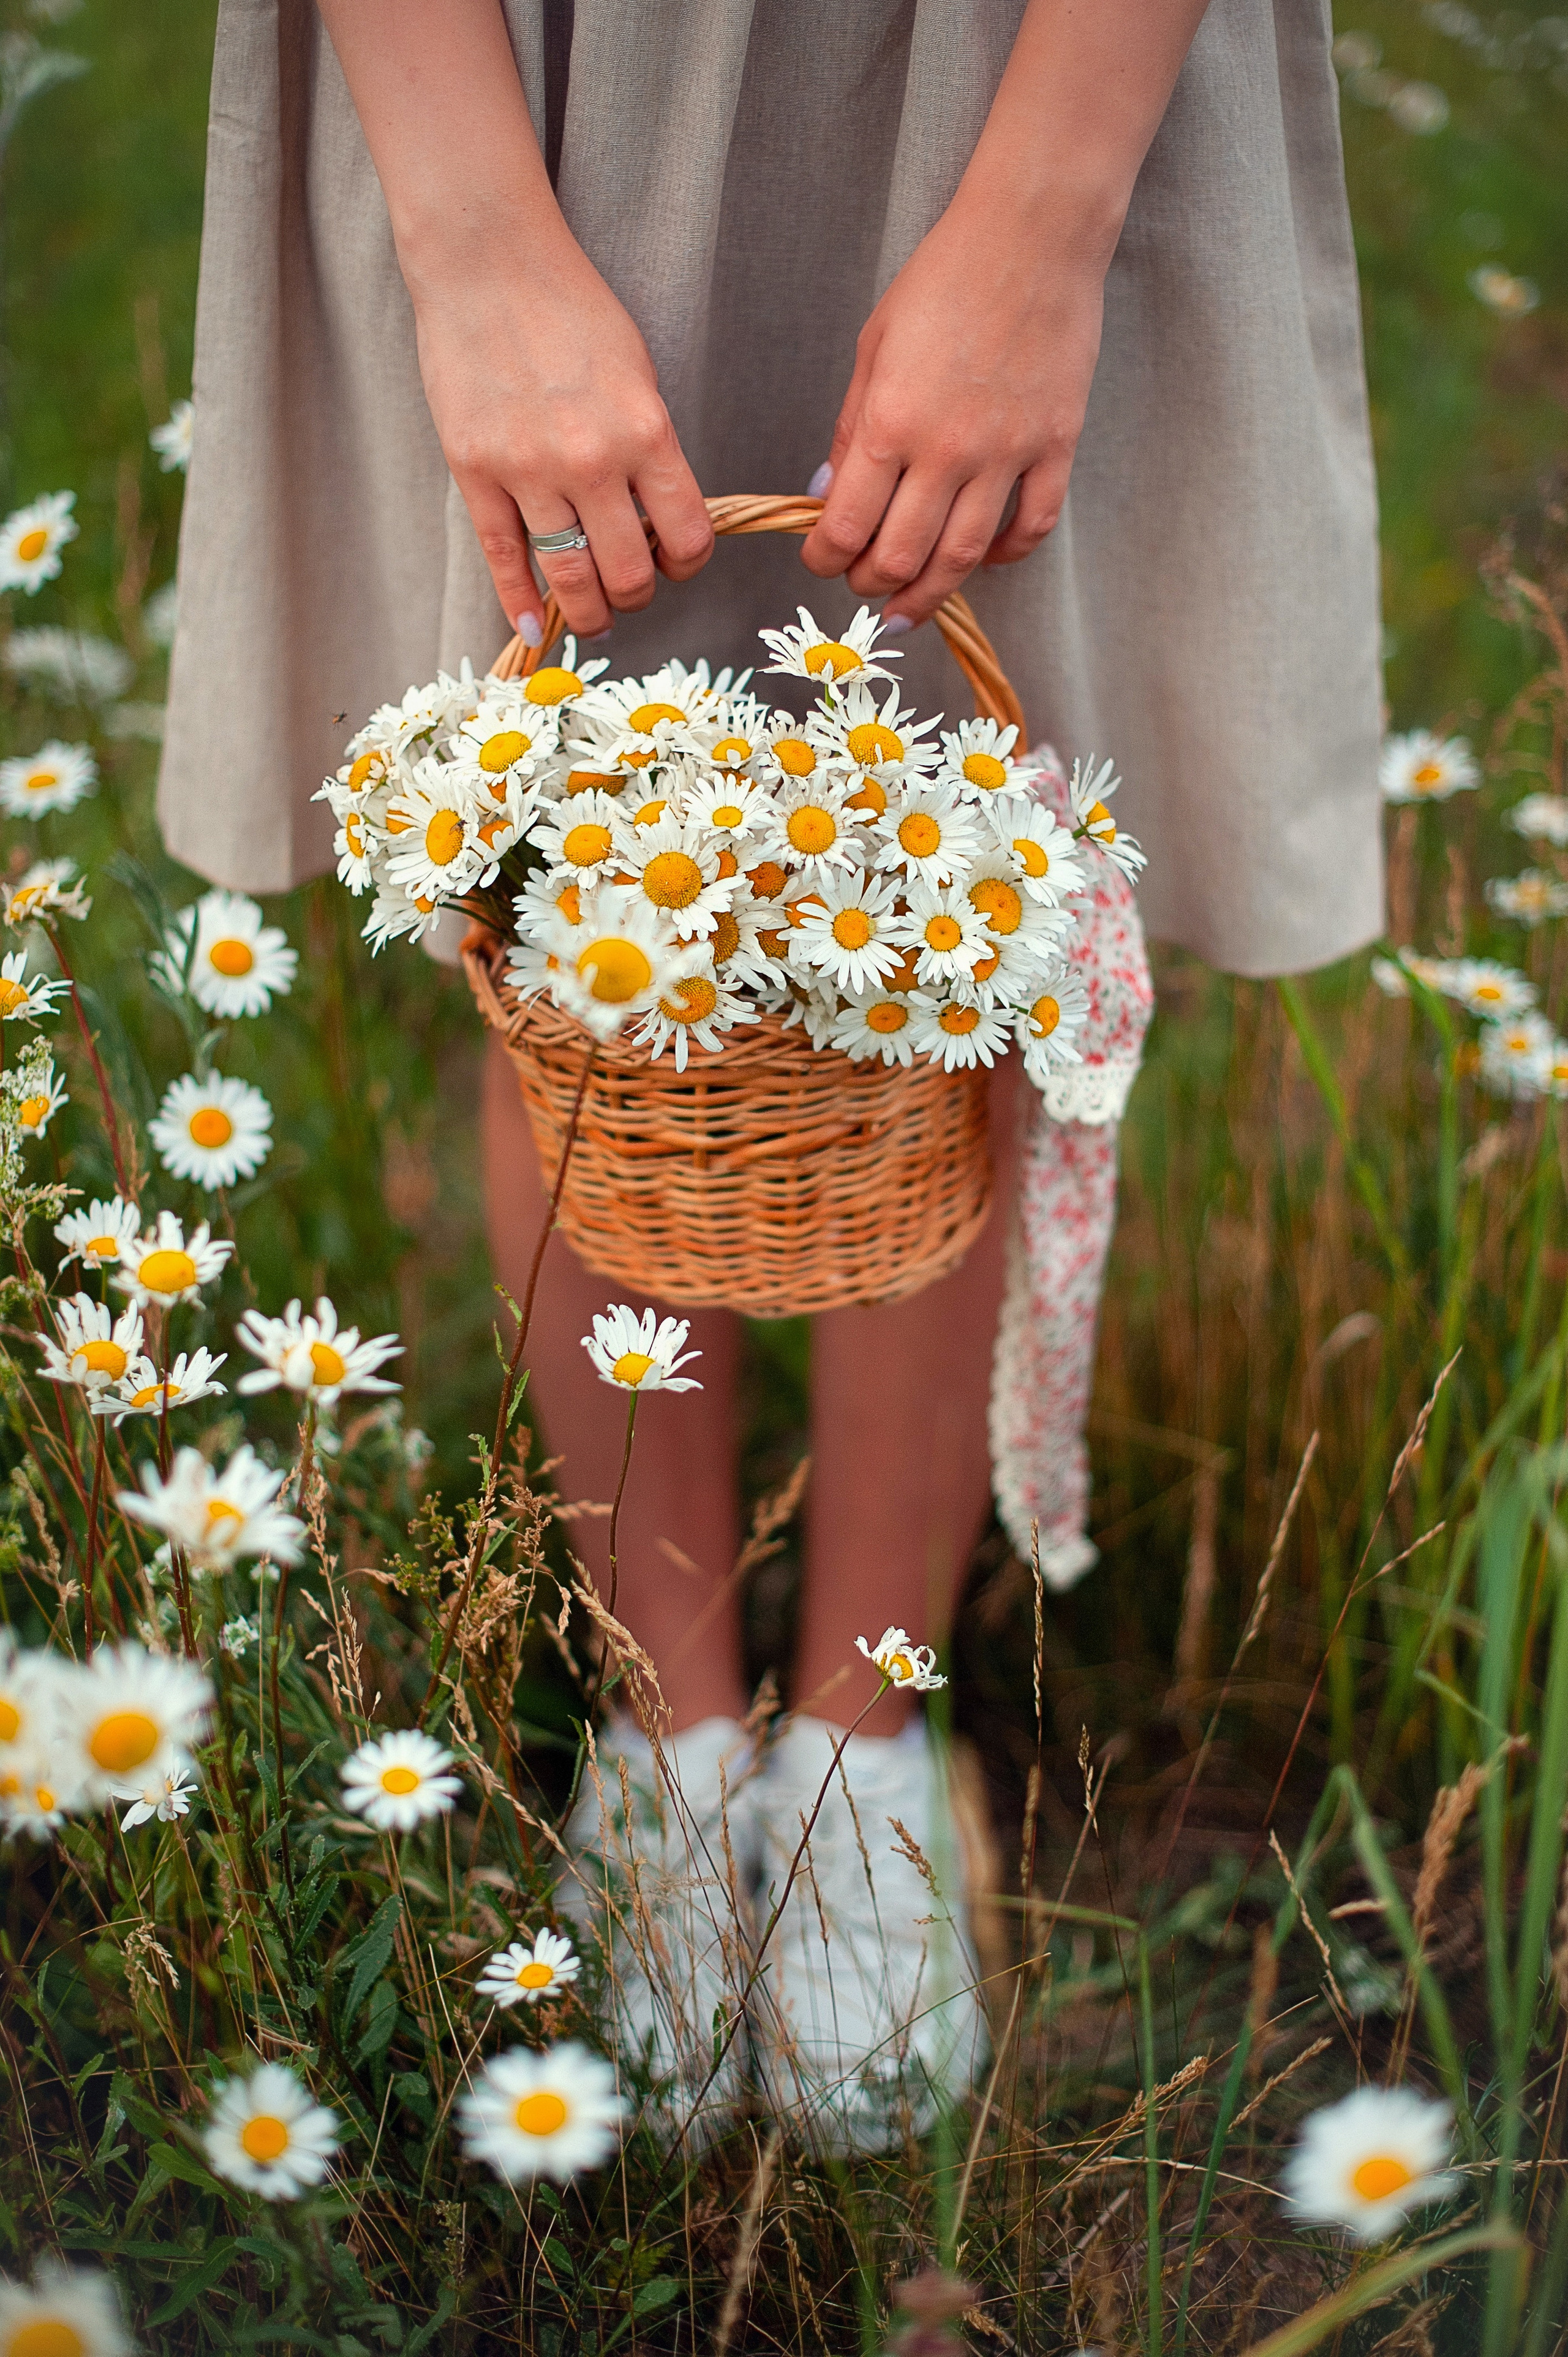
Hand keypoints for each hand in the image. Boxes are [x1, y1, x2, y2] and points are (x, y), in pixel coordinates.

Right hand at [410, 225, 713, 641]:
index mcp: (644, 431)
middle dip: (638, 594)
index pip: (687, 534)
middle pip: (629, 572)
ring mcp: (528, 470)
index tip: (677, 562)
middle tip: (631, 591)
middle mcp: (591, 459)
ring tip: (594, 616)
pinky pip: (503, 559)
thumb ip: (648, 446)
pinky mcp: (474, 472)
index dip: (688, 563)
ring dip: (590, 611)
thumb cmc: (569, 308)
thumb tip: (653, 518)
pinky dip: (520, 605)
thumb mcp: (636, 372)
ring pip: (571, 578)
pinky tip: (534, 630)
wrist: (487, 262)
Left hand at [800, 193, 1108, 626]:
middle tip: (863, 584)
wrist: (1032, 235)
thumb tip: (826, 499)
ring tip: (909, 606)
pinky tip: (984, 558)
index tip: (820, 561)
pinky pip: (1032, 526)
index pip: (846, 527)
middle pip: (902, 556)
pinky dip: (1006, 556)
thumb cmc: (944, 280)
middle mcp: (948, 449)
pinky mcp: (1056, 445)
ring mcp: (1008, 452)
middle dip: (871, 583)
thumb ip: (851, 430)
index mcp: (891, 422)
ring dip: (929, 593)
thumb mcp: (874, 348)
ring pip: (964, 556)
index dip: (824, 560)